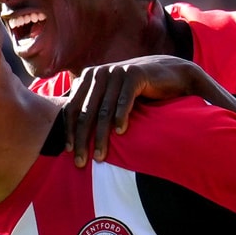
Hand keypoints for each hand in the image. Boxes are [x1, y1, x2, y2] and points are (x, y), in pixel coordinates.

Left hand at [65, 55, 205, 163]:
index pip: (73, 107)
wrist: (167, 75)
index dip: (70, 130)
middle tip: (80, 161)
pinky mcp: (134, 74)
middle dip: (82, 139)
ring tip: (100, 156)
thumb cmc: (136, 91)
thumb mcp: (111, 96)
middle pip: (86, 111)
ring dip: (101, 136)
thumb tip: (71, 125)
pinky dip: (121, 117)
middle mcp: (99, 73)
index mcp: (89, 77)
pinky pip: (125, 100)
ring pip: (104, 110)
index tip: (68, 151)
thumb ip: (92, 104)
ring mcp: (116, 72)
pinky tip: (120, 133)